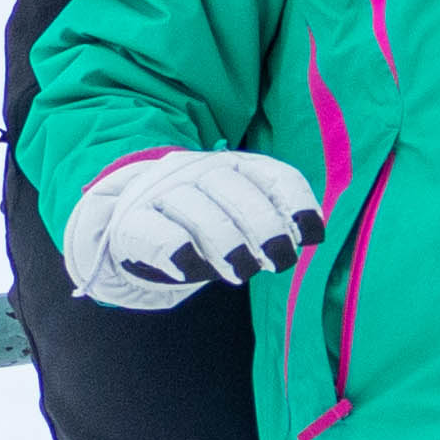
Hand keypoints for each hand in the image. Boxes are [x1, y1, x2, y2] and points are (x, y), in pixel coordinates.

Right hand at [61, 149, 325, 314]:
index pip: (272, 175)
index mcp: (233, 166)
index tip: (312, 236)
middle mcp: (198, 171)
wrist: (128, 219)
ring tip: (241, 272)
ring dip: (224, 241)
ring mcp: (163, 192)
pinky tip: (189, 271)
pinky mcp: (133, 221)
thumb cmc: (198, 222)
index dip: (296, 203)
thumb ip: (268, 222)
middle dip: (263, 225)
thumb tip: (310, 237)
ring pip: (197, 209)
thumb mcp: (235, 216)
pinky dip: (176, 251)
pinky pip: (156, 233)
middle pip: (235, 190)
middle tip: (279, 261)